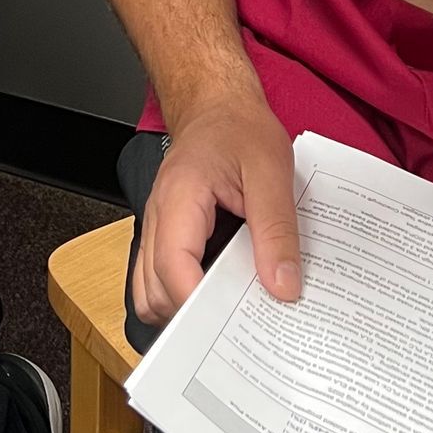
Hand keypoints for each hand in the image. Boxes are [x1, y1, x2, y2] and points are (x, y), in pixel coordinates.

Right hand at [134, 90, 301, 325]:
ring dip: (183, 310)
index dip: (199, 305)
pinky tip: (219, 294)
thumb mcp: (272, 172)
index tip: (236, 327)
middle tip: (240, 328)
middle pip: (154, 292)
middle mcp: (158, 218)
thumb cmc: (240, 129)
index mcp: (180, 199)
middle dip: (192, 317)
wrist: (218, 105)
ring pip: (149, 292)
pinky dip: (182, 295)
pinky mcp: (165, 236)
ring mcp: (156, 229)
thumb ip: (276, 230)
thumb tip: (282, 286)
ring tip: (229, 314)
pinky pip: (159, 279)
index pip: (172, 269)